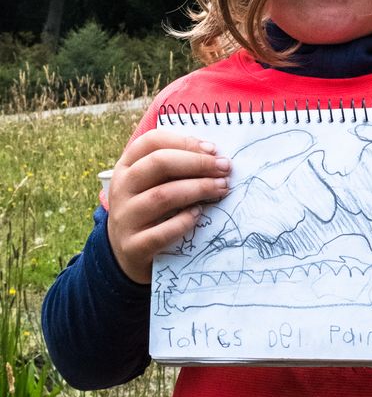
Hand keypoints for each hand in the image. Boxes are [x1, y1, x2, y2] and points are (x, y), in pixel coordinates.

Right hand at [107, 130, 231, 283]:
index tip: (212, 149)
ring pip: (162, 196)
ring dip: (197, 189)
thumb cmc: (149, 211)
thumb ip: (174, 168)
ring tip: (221, 187)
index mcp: (126, 167)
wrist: (127, 255)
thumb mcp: (152, 185)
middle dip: (197, 163)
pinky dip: (184, 221)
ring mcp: (125, 218)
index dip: (184, 141)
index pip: (151, 142)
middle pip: (158, 164)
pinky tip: (199, 214)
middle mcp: (121, 189)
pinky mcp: (133, 246)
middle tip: (224, 168)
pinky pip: (161, 232)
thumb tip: (214, 155)